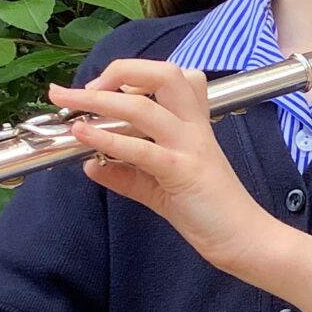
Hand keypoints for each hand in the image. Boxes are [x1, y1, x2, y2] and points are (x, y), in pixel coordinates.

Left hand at [47, 59, 274, 271]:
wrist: (243, 240)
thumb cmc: (208, 212)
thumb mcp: (159, 189)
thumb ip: (126, 174)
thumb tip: (91, 165)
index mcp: (192, 125)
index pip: (172, 77)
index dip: (134, 74)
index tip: (102, 89)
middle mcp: (193, 128)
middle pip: (162, 74)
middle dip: (117, 71)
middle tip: (79, 88)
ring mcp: (190, 147)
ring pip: (144, 107)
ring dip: (98, 102)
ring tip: (68, 104)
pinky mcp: (183, 172)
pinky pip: (143, 149)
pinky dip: (108, 139)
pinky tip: (84, 136)